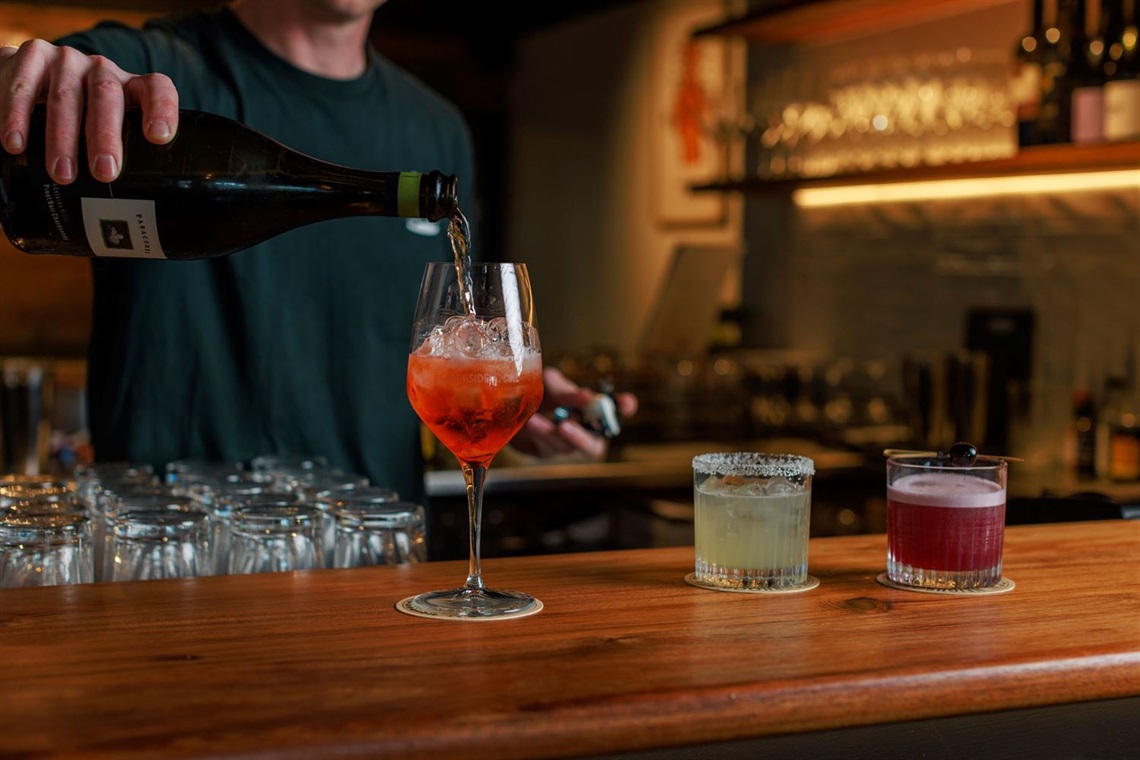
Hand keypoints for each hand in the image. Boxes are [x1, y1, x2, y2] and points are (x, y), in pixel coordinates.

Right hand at [0, 40, 178, 183]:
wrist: (27, 81)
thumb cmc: (79, 119)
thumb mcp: (105, 131)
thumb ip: (121, 158)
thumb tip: (134, 219)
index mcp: (130, 88)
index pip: (156, 88)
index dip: (162, 108)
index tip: (158, 136)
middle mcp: (102, 70)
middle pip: (107, 97)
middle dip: (106, 137)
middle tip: (104, 172)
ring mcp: (68, 61)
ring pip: (66, 97)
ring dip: (62, 137)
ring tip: (62, 173)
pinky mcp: (34, 56)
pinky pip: (25, 87)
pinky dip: (18, 116)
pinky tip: (17, 144)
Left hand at [511, 367, 637, 460]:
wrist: (518, 408)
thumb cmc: (543, 395)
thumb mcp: (550, 385)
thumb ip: (559, 386)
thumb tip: (569, 387)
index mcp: (594, 411)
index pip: (618, 411)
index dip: (625, 408)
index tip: (626, 402)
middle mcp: (586, 432)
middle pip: (593, 446)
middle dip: (580, 438)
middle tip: (565, 426)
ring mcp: (567, 445)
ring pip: (563, 447)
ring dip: (548, 433)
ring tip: (534, 420)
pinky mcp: (546, 451)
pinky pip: (544, 447)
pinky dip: (536, 434)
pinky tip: (528, 423)